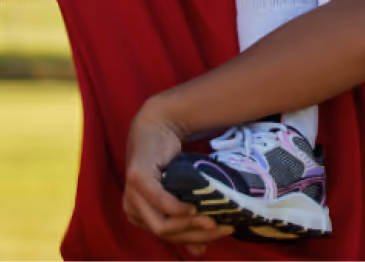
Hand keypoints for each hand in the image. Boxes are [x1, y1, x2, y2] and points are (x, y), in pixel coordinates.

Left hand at [123, 97, 233, 257]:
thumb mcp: (178, 192)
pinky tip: (192, 207)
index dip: (196, 239)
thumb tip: (199, 252)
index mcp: (141, 217)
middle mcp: (133, 210)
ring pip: (160, 223)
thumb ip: (186, 219)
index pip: (170, 238)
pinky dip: (175, 207)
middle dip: (195, 234)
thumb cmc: (168, 161)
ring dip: (188, 225)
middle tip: (221, 227)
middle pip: (165, 234)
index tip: (222, 232)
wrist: (157, 125)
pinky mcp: (136, 179)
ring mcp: (131, 195)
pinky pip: (157, 200)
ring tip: (211, 220)